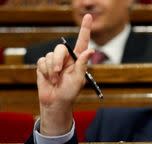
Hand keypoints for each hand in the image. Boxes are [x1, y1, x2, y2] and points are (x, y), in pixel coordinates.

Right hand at [36, 14, 93, 135]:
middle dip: (58, 60)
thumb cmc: (70, 92)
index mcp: (78, 60)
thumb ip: (82, 64)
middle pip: (60, 48)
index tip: (88, 16)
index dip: (85, 29)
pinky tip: (49, 79)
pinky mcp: (44, 65)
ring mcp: (54, 61)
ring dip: (51, 69)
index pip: (82, 41)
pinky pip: (42, 61)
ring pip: (50, 55)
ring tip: (55, 80)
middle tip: (58, 73)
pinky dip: (45, 71)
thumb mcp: (79, 79)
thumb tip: (91, 50)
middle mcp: (67, 58)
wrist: (56, 101)